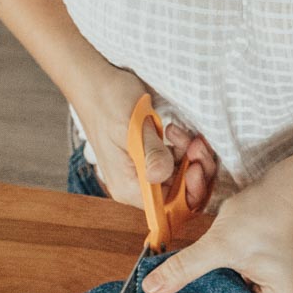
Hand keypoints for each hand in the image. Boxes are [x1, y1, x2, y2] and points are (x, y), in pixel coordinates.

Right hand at [73, 66, 216, 211]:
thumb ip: (150, 152)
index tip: (196, 165)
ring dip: (189, 156)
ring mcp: (143, 173)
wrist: (95, 82)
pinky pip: (175, 163)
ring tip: (178, 132)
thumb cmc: (108, 102)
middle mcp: (136, 186)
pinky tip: (173, 131)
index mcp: (129, 187)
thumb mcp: (131, 126)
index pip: (169, 209)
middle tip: (195, 143)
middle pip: (180, 194)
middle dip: (194, 169)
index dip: (190, 192)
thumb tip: (161, 176)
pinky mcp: (148, 159)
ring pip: (181, 177)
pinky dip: (181, 149)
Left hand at [141, 165, 292, 292]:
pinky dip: (229, 281)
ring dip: (220, 291)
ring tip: (194, 290)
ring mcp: (283, 289)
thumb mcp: (219, 243)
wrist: (290, 186)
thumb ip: (185, 268)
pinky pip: (247, 286)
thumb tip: (151, 289)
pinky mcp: (275, 276)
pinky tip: (213, 276)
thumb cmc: (264, 212)